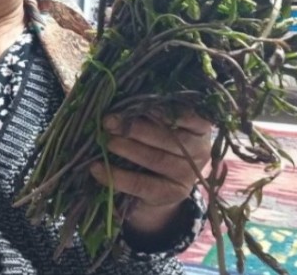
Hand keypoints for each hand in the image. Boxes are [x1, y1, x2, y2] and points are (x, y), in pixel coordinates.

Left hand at [89, 109, 211, 235]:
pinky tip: (97, 168)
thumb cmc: (157, 145)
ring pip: (156, 159)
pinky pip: (142, 185)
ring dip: (128, 149)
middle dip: (136, 128)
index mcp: (199, 128)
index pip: (189, 116)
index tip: (139, 104)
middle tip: (109, 122)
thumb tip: (120, 102)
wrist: (160, 189)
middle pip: (169, 138)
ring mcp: (187, 175)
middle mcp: (199, 151)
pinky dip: (117, 176)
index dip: (164, 110)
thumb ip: (148, 115)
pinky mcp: (171, 195)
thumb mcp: (161, 127)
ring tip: (107, 142)